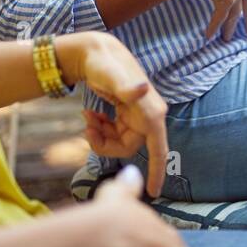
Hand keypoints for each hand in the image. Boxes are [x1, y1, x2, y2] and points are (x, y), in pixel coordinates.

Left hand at [56, 32, 169, 196]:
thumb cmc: (105, 62)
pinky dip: (100, 128)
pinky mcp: (127, 114)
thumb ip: (127, 85)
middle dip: (107, 144)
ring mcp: (138, 116)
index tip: (154, 193)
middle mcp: (148, 116)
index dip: (158, 171)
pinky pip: (115, 133)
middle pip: (130, 147)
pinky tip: (90, 115)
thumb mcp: (112, 74)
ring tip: (86, 118)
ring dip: (101, 135)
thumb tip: (141, 90)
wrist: (95, 52)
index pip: (159, 148)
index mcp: (151, 112)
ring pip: (120, 142)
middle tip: (87, 129)